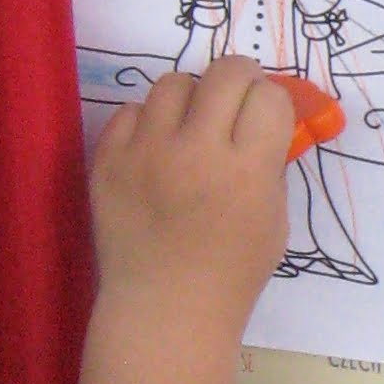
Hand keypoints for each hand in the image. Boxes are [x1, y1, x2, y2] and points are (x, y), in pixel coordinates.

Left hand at [87, 60, 293, 331]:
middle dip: (240, 78)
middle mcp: (197, 152)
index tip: (265, 116)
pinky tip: (155, 150)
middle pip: (226, 73)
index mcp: (248, 171)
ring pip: (174, 83)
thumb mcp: (274, 221)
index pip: (269, 97)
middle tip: (237, 98)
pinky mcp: (108, 160)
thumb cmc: (231, 273)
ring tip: (191, 124)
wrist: (166, 310)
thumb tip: (265, 120)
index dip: (271, 102)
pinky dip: (148, 124)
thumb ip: (270, 166)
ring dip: (191, 97)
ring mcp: (147, 153)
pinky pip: (130, 112)